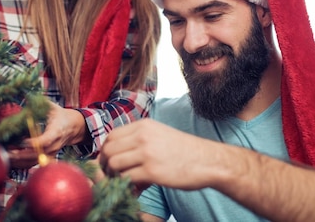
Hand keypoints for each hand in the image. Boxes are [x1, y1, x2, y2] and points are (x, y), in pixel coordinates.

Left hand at [7, 102, 87, 168]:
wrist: (72, 128)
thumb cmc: (60, 116)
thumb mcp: (52, 107)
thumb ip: (40, 103)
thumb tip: (26, 97)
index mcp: (56, 131)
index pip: (46, 141)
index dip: (34, 143)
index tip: (21, 141)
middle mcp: (54, 145)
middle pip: (37, 154)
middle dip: (20, 154)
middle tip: (6, 151)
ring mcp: (51, 154)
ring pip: (34, 162)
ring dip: (18, 161)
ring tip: (5, 156)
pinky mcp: (46, 158)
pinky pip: (33, 164)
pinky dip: (21, 163)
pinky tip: (10, 159)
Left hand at [99, 119, 216, 191]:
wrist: (208, 161)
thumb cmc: (184, 150)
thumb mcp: (160, 134)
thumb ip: (138, 139)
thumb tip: (115, 152)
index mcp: (144, 125)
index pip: (111, 136)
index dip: (106, 151)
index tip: (109, 162)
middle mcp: (143, 136)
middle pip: (108, 150)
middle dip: (106, 165)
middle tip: (114, 176)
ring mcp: (147, 153)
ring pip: (114, 164)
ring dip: (115, 176)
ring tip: (126, 182)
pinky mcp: (152, 171)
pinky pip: (126, 178)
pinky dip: (127, 186)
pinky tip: (137, 188)